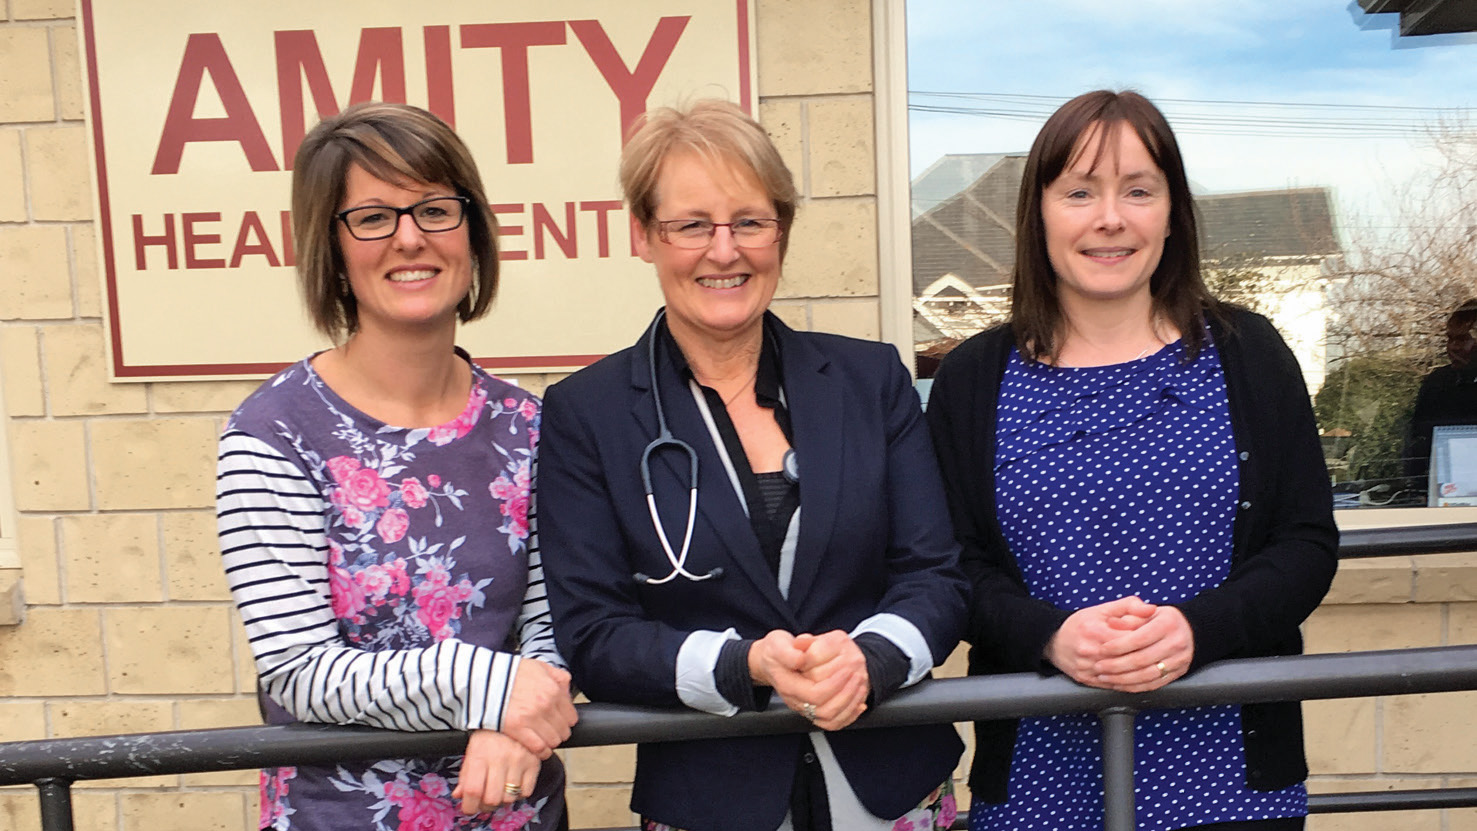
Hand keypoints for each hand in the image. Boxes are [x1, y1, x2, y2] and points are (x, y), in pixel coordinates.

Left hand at [452, 729, 539, 814]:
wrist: (511, 714)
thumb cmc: (489, 734)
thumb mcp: (472, 751)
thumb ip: (465, 775)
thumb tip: (459, 795)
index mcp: (480, 756)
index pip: (473, 790)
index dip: (469, 805)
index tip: (469, 807)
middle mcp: (499, 759)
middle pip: (492, 799)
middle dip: (486, 805)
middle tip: (485, 800)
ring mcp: (518, 761)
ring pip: (510, 798)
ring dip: (503, 799)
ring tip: (500, 789)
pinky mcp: (533, 763)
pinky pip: (526, 791)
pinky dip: (519, 793)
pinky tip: (514, 783)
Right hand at [500, 658, 577, 758]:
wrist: (484, 680)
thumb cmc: (510, 673)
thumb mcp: (539, 666)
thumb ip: (558, 677)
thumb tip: (567, 691)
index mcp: (553, 689)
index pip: (571, 716)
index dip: (566, 721)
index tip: (560, 722)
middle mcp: (546, 704)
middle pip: (563, 730)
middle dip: (558, 732)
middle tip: (551, 731)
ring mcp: (532, 718)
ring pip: (553, 741)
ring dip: (550, 742)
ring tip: (543, 739)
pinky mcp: (517, 729)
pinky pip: (538, 747)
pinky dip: (541, 751)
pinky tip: (539, 749)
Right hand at [750, 630, 868, 730]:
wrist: (770, 660)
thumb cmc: (775, 650)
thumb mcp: (778, 643)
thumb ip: (788, 652)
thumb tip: (801, 659)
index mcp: (788, 685)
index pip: (815, 694)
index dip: (834, 684)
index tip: (847, 668)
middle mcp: (796, 700)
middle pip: (825, 710)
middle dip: (846, 693)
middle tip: (858, 675)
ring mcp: (805, 707)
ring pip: (831, 719)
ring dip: (850, 703)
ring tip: (860, 685)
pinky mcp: (812, 709)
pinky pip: (833, 723)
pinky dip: (849, 715)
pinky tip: (858, 703)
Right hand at [1045, 596, 1156, 687]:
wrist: (1052, 640)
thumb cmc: (1079, 624)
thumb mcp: (1103, 609)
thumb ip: (1129, 606)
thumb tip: (1151, 609)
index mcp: (1096, 631)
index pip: (1130, 639)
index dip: (1148, 638)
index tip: (1159, 637)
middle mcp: (1090, 651)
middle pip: (1127, 658)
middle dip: (1148, 656)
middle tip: (1162, 653)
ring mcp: (1088, 668)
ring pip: (1121, 675)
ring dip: (1141, 673)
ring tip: (1155, 667)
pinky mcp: (1086, 680)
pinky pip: (1113, 685)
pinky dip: (1129, 684)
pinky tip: (1141, 678)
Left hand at [1091, 605, 1195, 692]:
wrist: (1189, 630)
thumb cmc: (1162, 619)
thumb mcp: (1147, 612)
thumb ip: (1129, 616)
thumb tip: (1111, 622)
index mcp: (1167, 624)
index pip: (1139, 638)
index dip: (1118, 645)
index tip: (1102, 649)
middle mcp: (1176, 643)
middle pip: (1142, 659)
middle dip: (1116, 665)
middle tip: (1098, 666)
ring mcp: (1178, 661)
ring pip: (1147, 675)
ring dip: (1122, 679)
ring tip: (1105, 677)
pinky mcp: (1177, 673)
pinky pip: (1153, 684)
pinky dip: (1134, 687)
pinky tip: (1119, 684)